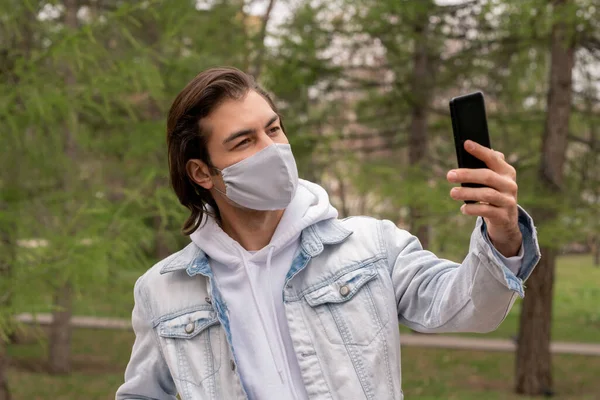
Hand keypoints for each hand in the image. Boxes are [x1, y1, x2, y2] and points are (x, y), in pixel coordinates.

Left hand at [447, 140, 521, 256]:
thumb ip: (485, 166)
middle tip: (449, 175)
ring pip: (487, 194)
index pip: (493, 158)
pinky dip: (473, 209)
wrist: (506, 220)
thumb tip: (468, 149)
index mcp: (506, 171)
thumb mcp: (493, 180)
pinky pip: (487, 211)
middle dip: (467, 174)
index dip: (480, 151)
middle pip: (488, 176)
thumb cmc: (493, 193)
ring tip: (452, 192)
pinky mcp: (504, 216)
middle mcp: (510, 185)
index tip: (466, 144)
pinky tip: (463, 209)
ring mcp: (508, 201)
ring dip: (467, 193)